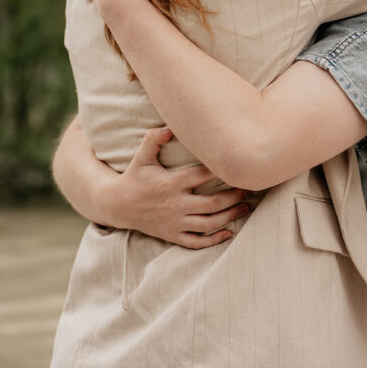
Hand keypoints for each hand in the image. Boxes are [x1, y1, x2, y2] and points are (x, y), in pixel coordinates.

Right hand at [95, 127, 249, 248]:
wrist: (117, 206)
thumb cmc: (134, 177)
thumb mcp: (142, 156)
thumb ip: (153, 139)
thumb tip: (169, 126)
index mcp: (170, 183)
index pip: (202, 176)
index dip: (221, 170)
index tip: (237, 165)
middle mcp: (175, 204)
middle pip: (212, 203)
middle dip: (233, 196)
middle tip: (248, 188)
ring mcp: (174, 222)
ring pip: (208, 223)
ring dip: (230, 216)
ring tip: (245, 208)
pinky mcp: (172, 235)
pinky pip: (196, 242)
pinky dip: (214, 239)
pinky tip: (228, 232)